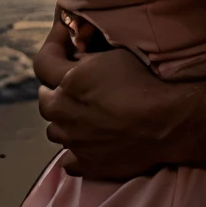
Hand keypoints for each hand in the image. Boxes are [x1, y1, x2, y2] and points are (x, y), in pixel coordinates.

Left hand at [37, 46, 178, 178]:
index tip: (62, 42)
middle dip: (55, 91)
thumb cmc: (142, 83)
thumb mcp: (114, 56)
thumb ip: (87, 60)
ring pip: (55, 131)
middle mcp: (63, 113)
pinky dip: (76, 151)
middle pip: (44, 101)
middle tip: (73, 86)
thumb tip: (75, 60)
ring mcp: (72, 141)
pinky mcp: (85, 164)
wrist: (163, 123)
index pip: (43, 63)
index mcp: (68, 82)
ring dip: (64, 122)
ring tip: (84, 116)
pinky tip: (89, 144)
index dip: (52, 49)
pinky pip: (69, 159)